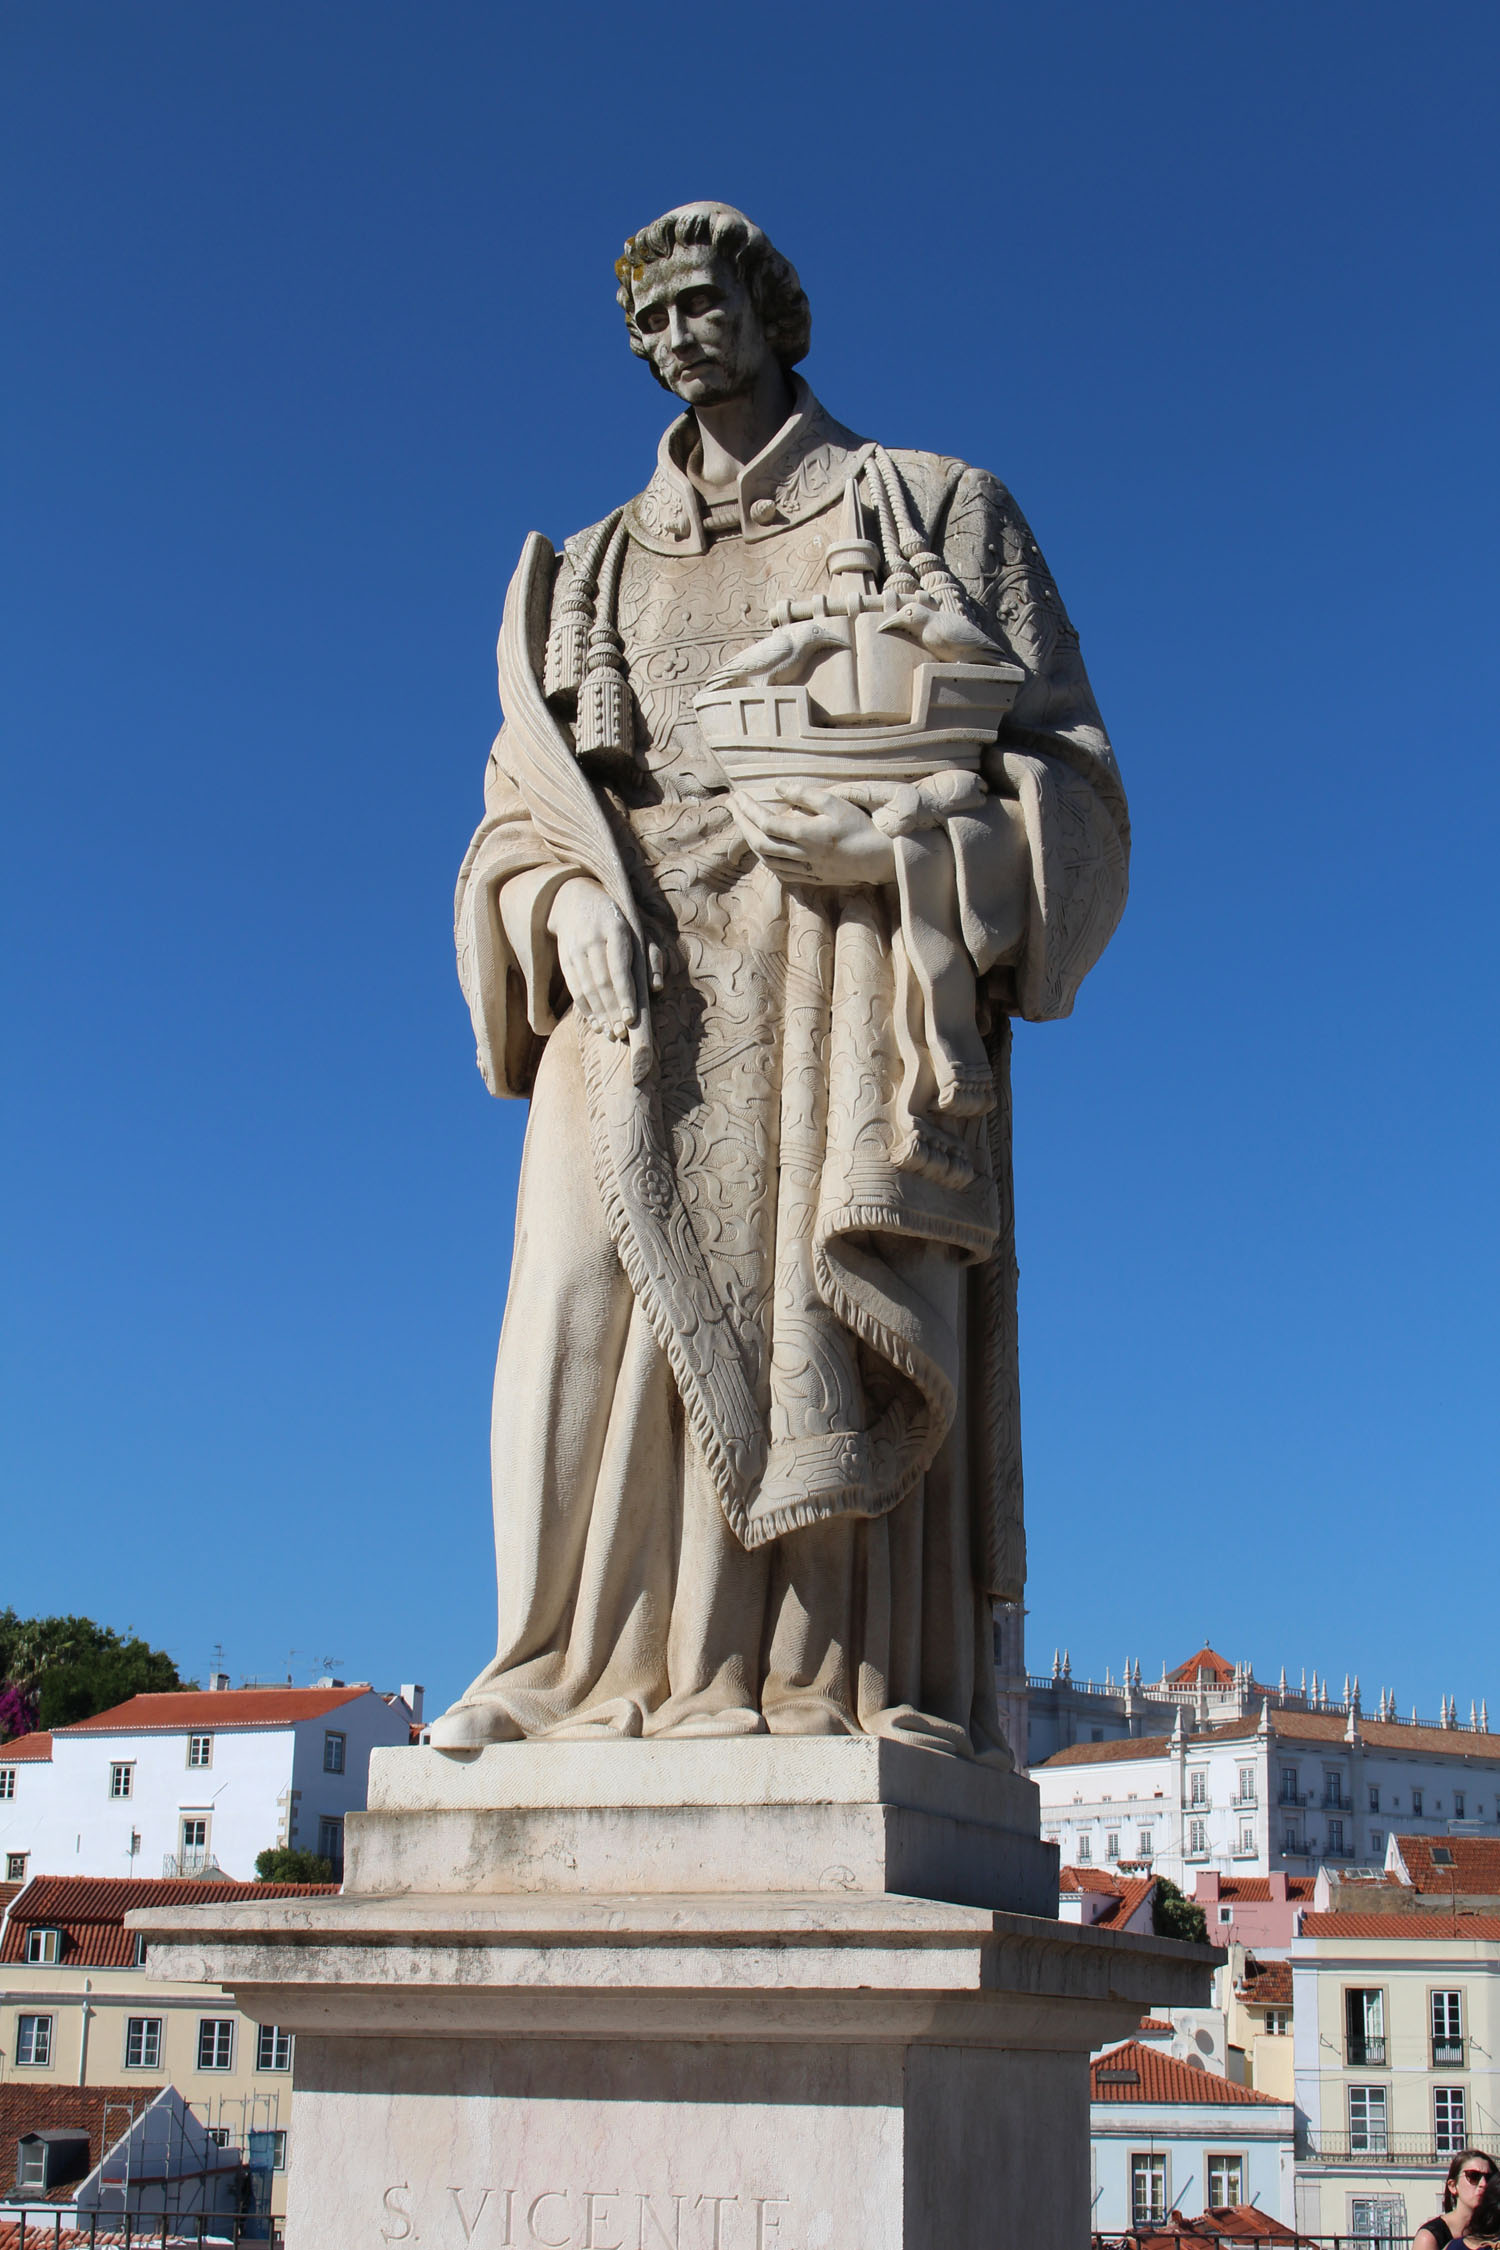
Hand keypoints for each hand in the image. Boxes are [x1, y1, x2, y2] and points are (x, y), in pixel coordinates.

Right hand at [546, 877, 640, 1039]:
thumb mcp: (638, 929)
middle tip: (622, 1034)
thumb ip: (652, 957)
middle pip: (602, 982)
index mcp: (615, 929)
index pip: (618, 968)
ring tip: (610, 1034)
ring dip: (599, 1014)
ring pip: (586, 988)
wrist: (574, 899)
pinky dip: (586, 1009)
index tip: (631, 1018)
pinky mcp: (564, 959)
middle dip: (612, 1011)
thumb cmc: (617, 920)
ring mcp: (575, 950)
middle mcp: (592, 939)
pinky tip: (596, 1023)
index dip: (624, 995)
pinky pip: (574, 988)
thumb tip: (655, 987)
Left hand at [732, 785, 896, 886]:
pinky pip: (780, 872)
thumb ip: (804, 794)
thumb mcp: (835, 802)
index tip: (738, 796)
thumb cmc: (860, 825)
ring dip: (751, 841)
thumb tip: (778, 786)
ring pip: (767, 860)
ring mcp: (806, 869)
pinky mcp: (813, 878)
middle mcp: (802, 854)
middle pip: (760, 842)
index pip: (766, 822)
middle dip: (741, 824)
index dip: (748, 809)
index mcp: (806, 834)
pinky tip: (764, 849)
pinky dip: (767, 859)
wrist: (882, 858)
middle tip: (732, 807)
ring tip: (743, 824)